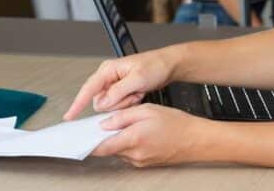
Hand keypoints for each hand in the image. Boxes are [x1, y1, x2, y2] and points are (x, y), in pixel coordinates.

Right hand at [63, 50, 174, 119]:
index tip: (69, 116)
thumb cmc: (154, 66)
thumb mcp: (137, 79)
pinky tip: (138, 94)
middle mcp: (108, 77)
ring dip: (125, 103)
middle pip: (101, 101)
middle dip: (117, 103)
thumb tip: (102, 103)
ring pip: (110, 106)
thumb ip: (118, 92)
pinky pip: (119, 106)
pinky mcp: (120, 91)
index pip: (88, 89)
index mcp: (108, 70)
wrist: (167, 65)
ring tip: (137, 92)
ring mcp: (114, 84)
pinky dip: (130, 103)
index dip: (78, 103)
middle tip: (133, 94)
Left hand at [92, 104, 207, 166]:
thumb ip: (122, 116)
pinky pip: (128, 153)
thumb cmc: (176, 123)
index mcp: (133, 139)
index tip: (78, 138)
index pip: (102, 146)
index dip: (87, 143)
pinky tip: (135, 132)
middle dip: (103, 137)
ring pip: (118, 150)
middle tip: (101, 124)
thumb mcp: (146, 110)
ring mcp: (140, 161)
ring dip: (116, 139)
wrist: (196, 140)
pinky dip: (126, 143)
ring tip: (126, 124)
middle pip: (109, 148)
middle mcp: (135, 155)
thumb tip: (104, 123)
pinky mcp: (145, 163)